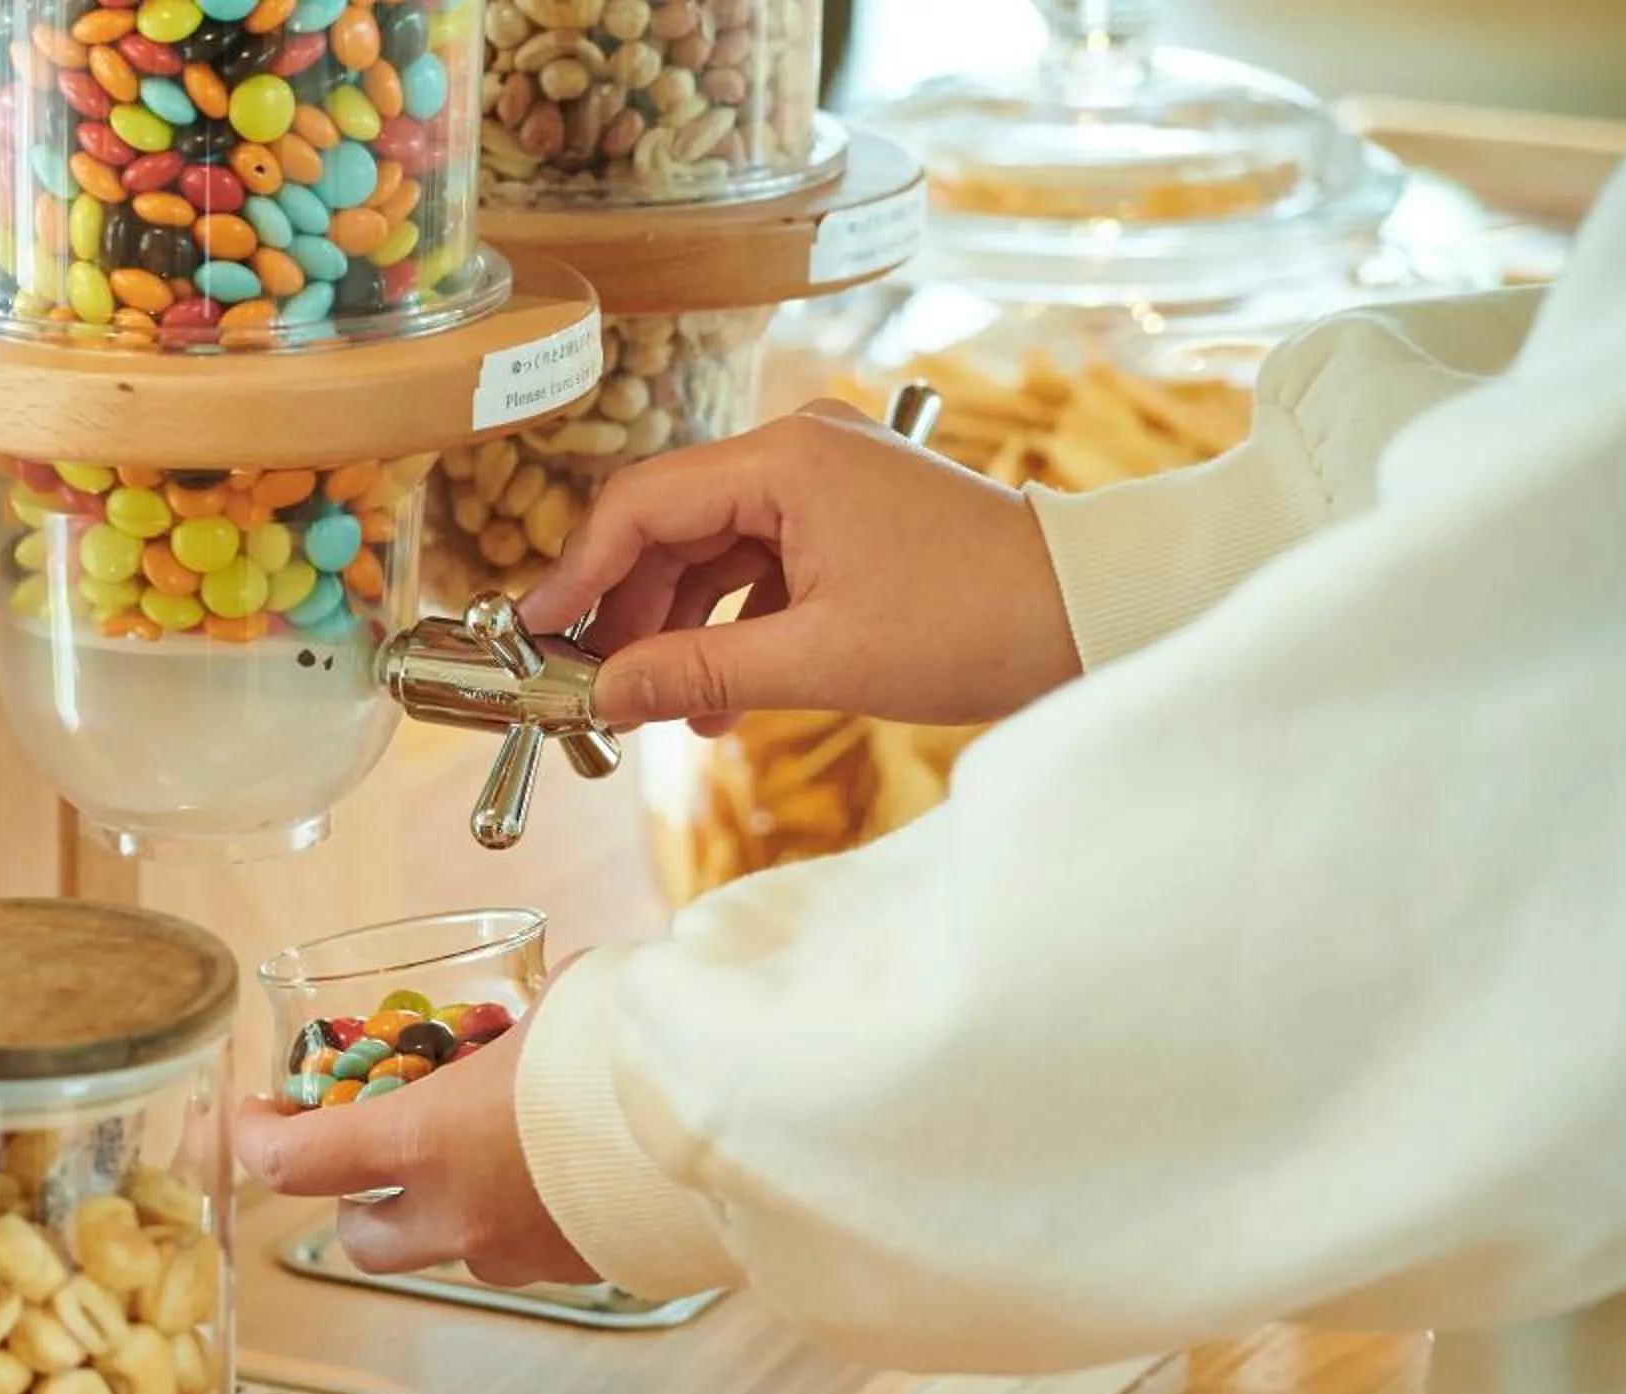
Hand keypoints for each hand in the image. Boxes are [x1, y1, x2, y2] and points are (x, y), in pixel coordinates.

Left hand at [232, 1014, 599, 1288]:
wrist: (732, 1115)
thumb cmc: (634, 1048)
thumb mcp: (549, 1006)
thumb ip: (507, 1028)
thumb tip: (520, 1019)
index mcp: (427, 1145)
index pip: (294, 1164)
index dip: (257, 1139)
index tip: (257, 1112)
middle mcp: (460, 1217)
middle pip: (360, 1238)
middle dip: (354, 1198)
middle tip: (368, 1146)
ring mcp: (520, 1256)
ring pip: (448, 1249)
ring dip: (445, 1207)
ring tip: (482, 1147)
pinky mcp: (579, 1271)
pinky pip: (524, 1250)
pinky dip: (520, 1214)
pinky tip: (555, 1166)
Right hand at [520, 401, 1082, 736]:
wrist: (1091, 613)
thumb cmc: (975, 621)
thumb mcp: (820, 659)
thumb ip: (697, 671)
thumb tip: (606, 696)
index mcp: (786, 459)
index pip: (641, 506)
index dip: (577, 574)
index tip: (535, 635)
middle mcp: (799, 451)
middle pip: (668, 528)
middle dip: (628, 615)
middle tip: (597, 690)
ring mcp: (826, 481)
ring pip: (710, 555)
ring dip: (680, 632)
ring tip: (667, 710)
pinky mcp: (847, 518)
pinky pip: (757, 568)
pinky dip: (732, 627)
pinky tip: (721, 696)